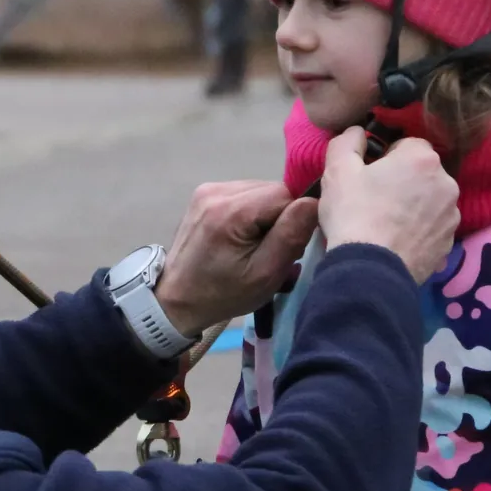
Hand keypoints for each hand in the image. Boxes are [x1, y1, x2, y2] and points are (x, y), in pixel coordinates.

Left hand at [155, 181, 320, 337]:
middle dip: (282, 218)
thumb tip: (314, 200)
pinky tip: (243, 238)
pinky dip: (251, 214)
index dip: (295, 219)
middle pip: (273, 191)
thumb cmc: (223, 294)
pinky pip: (244, 195)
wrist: (176, 301)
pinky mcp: (204, 194)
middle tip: (274, 251)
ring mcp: (208, 189)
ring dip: (267, 216)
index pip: (286, 194)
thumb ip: (291, 234)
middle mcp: (217, 190)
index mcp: (231, 210)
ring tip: (257, 246)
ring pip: (260, 192)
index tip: (289, 247)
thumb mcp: (265, 274)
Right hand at [316, 129, 458, 280]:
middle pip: (423, 172)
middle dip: (404, 180)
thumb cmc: (354, 214)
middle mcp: (447, 183)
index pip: (408, 144)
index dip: (387, 157)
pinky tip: (397, 241)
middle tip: (376, 199)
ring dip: (415, 205)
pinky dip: (419, 230)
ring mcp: (451, 215)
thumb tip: (358, 133)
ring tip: (387, 224)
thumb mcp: (337, 170)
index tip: (371, 175)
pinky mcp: (449, 243)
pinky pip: (433, 226)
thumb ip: (348, 141)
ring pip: (431, 199)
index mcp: (423, 159)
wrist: (370, 271)